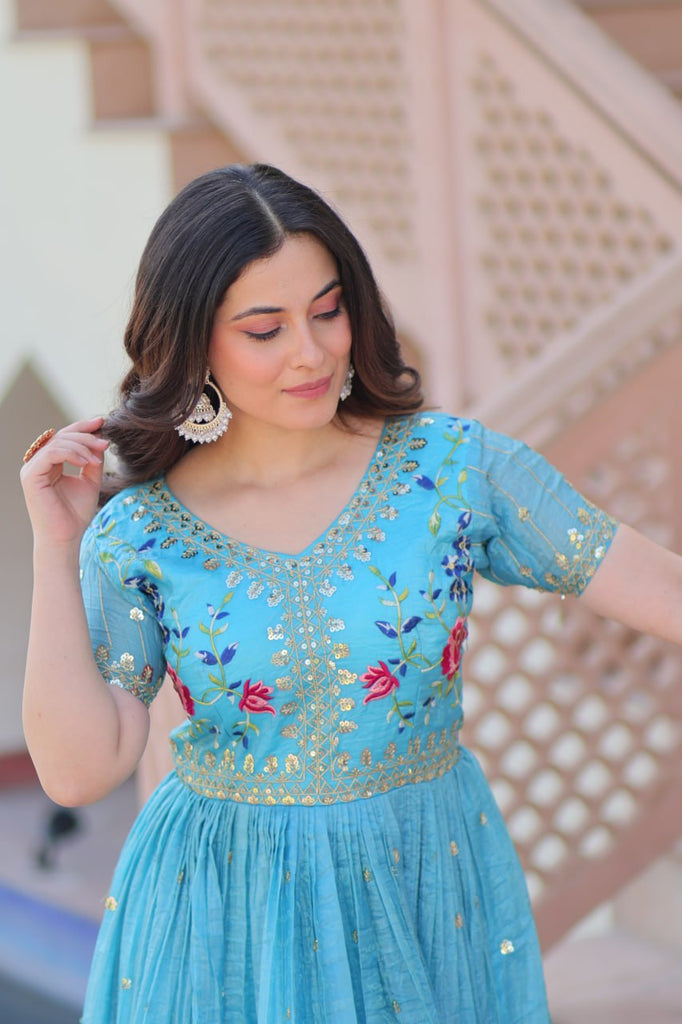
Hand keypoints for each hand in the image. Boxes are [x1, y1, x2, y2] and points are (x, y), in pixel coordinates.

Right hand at [20, 417, 109, 549]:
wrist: (67, 537)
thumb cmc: (76, 514)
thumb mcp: (90, 482)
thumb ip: (92, 461)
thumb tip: (99, 440)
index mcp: (49, 464)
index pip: (64, 438)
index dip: (83, 427)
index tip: (103, 423)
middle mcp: (38, 464)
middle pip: (61, 436)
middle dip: (85, 435)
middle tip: (105, 441)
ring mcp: (32, 469)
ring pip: (57, 442)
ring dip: (82, 446)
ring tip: (98, 459)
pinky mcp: (31, 475)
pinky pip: (52, 453)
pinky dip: (72, 454)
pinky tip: (87, 462)